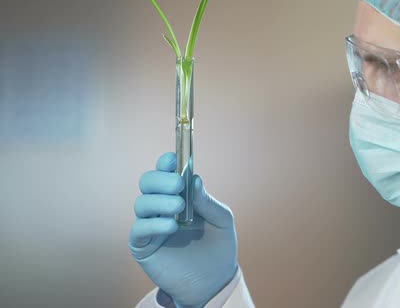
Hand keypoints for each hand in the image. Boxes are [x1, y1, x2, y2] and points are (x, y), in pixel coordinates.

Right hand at [129, 152, 237, 307]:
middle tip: (178, 184)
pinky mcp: (143, 245)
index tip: (173, 158)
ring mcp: (150, 225)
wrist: (215, 280)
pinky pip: (139, 229)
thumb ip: (207, 201)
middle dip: (160, 179)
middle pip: (147, 183)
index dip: (166, 163)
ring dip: (159, 201)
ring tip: (179, 208)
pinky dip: (154, 224)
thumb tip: (194, 179)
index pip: (165, 172)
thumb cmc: (218, 246)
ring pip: (141, 203)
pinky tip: (171, 226)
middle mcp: (161, 206)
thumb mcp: (221, 220)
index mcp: (179, 195)